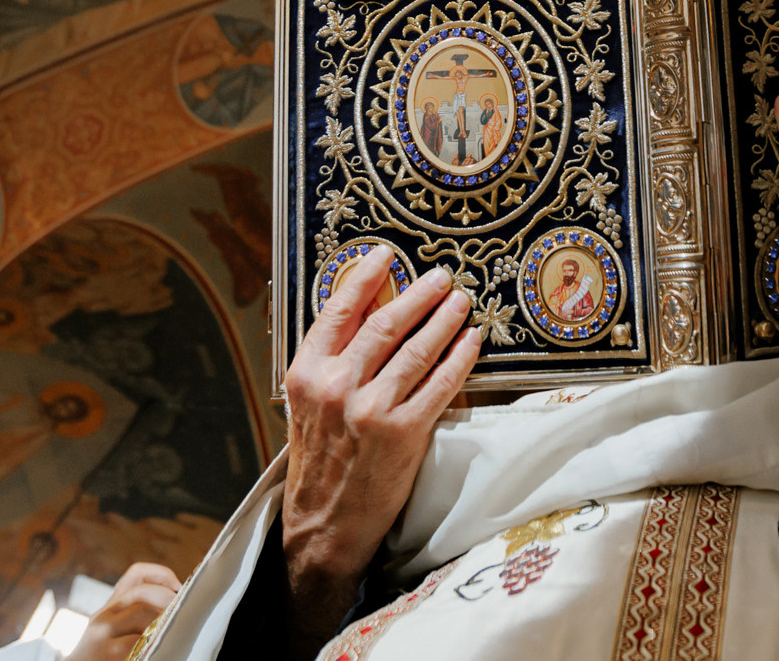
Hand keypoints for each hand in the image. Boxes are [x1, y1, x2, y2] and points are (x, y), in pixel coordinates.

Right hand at [65, 562, 180, 660]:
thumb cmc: (100, 659)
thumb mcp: (111, 633)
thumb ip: (133, 617)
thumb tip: (174, 606)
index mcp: (109, 608)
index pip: (135, 573)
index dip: (161, 573)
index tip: (178, 586)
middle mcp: (104, 616)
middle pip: (142, 592)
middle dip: (167, 599)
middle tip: (182, 611)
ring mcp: (103, 632)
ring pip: (142, 614)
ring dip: (161, 622)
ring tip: (169, 632)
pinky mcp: (108, 651)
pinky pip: (138, 639)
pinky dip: (152, 642)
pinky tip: (156, 649)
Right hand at [282, 253, 481, 654]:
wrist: (325, 524)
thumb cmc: (320, 460)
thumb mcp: (309, 405)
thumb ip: (333, 362)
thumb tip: (372, 312)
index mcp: (306, 374)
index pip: (338, 310)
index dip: (364, 277)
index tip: (385, 254)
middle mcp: (336, 386)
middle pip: (385, 322)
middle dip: (418, 294)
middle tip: (441, 276)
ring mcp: (370, 409)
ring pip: (416, 348)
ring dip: (444, 319)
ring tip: (462, 301)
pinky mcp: (403, 432)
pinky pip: (441, 384)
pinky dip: (460, 358)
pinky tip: (472, 341)